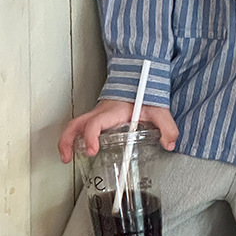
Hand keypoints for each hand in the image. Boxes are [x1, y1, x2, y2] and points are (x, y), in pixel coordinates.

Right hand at [58, 99, 178, 162]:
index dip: (91, 137)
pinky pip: (81, 126)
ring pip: (75, 124)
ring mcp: (97, 114)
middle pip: (76, 124)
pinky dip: (74, 137)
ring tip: (67, 157)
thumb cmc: (144, 93)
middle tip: (67, 157)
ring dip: (67, 140)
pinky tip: (78, 150)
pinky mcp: (97, 117)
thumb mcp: (158, 109)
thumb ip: (166, 126)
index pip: (96, 123)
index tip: (92, 150)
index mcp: (113, 111)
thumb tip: (168, 143)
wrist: (139, 78)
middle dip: (68, 141)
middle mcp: (101, 113)